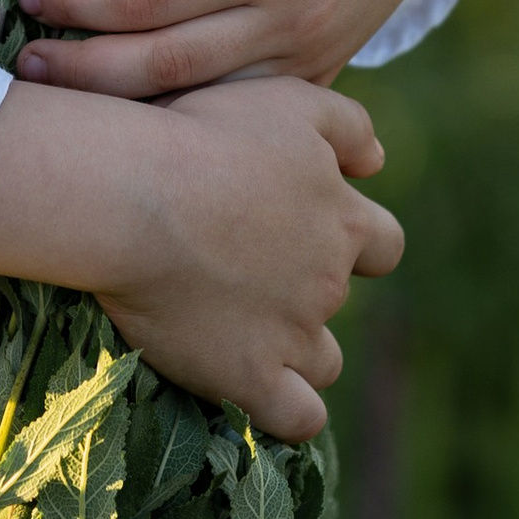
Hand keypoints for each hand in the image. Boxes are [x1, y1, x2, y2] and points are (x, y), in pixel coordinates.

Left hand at [14, 0, 456, 97]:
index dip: (78, 0)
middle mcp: (287, 20)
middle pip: (163, 65)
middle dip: (83, 70)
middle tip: (25, 67)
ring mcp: (307, 58)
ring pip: (200, 104)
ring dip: (124, 108)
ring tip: (61, 97)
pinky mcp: (316, 75)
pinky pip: (239, 111)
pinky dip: (182, 119)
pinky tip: (132, 114)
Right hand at [93, 77, 403, 434]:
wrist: (134, 194)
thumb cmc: (202, 134)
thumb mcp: (290, 100)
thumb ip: (349, 126)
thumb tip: (380, 163)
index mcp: (344, 218)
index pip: (384, 244)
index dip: (352, 241)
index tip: (302, 230)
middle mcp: (329, 281)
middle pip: (337, 299)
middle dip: (305, 288)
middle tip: (242, 264)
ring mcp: (293, 336)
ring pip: (322, 360)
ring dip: (296, 349)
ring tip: (237, 324)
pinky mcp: (250, 378)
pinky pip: (296, 417)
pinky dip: (288, 410)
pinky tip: (257, 389)